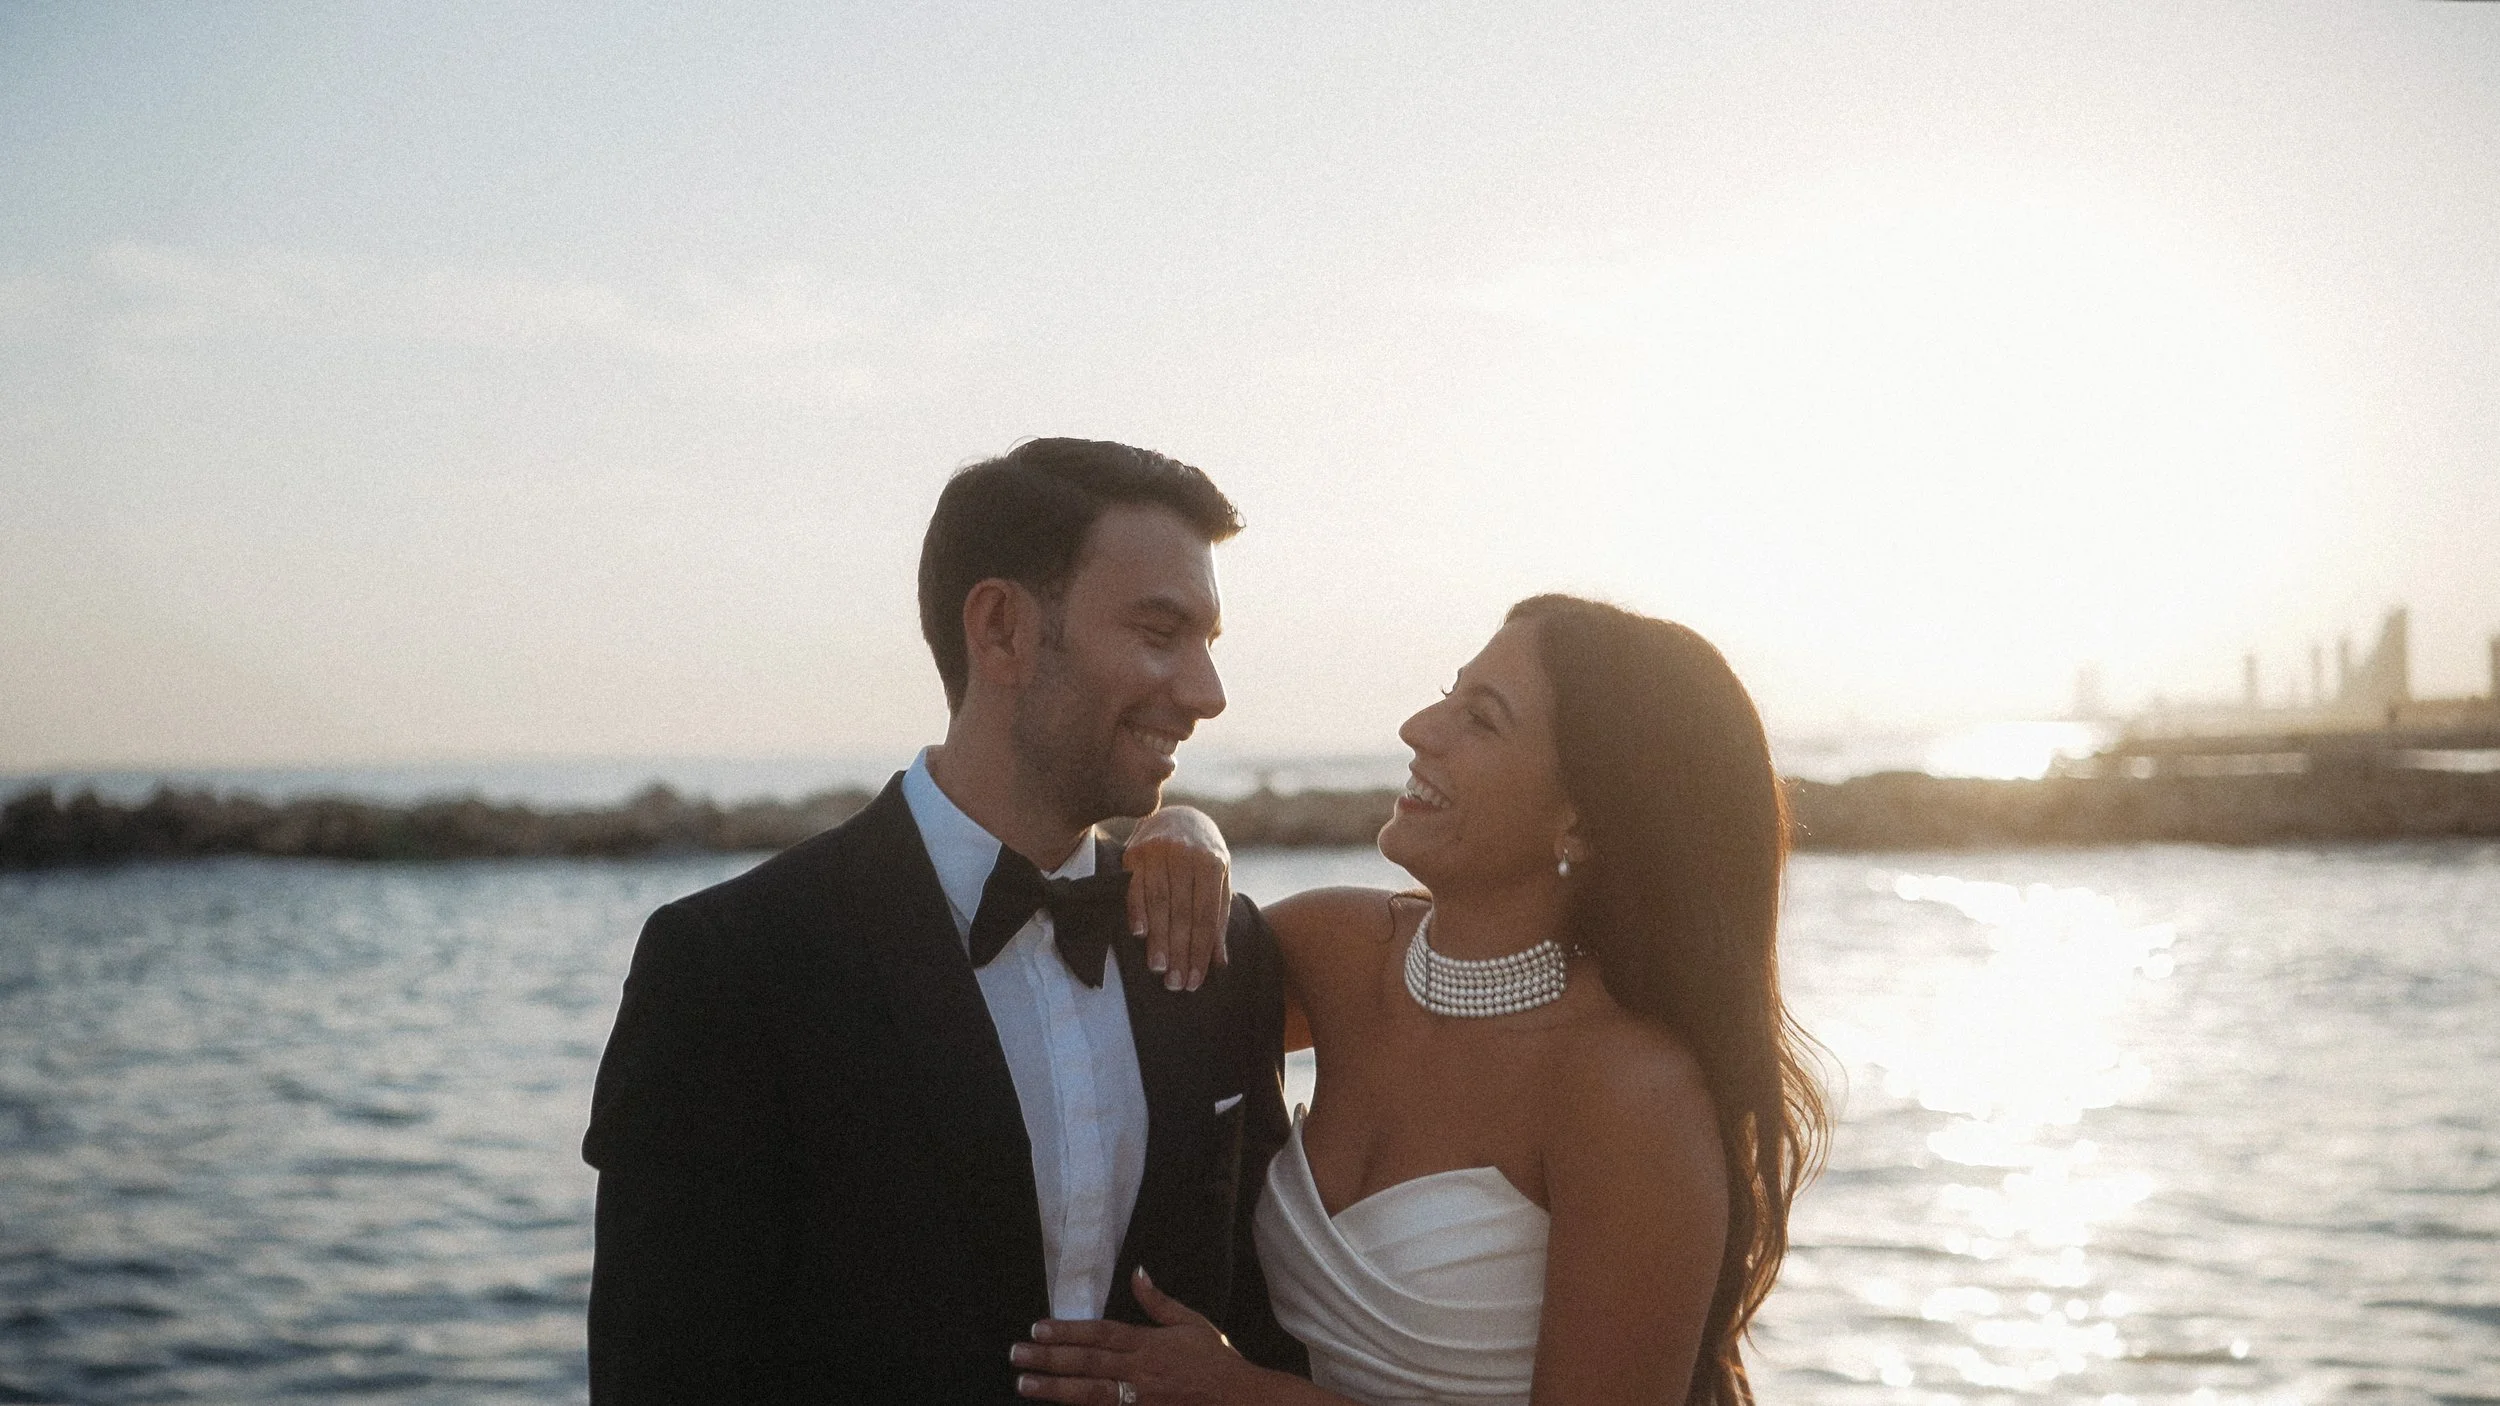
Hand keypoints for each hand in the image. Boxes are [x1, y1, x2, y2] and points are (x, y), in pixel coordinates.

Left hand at [1014, 1267, 1272, 1405]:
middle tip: (1016, 1353)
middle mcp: (1140, 1371)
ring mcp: (1140, 1398)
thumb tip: (1137, 1272)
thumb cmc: (1216, 1361)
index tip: (1038, 1327)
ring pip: (1090, 1392)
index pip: (1101, 1334)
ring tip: (1023, 1383)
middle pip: (1088, 1362)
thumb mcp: (1192, 1324)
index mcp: (1149, 1343)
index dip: (1068, 1330)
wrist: (1241, 1400)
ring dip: (1054, 1388)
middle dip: (1049, 1358)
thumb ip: (1158, 1302)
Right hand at [1123, 807, 1231, 991]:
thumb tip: (1219, 963)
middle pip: (1183, 913)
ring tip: (1159, 969)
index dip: (1201, 951)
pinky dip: (1136, 910)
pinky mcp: (1134, 852)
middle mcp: (1187, 855)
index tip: (1196, 981)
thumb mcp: (1219, 880)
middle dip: (1180, 952)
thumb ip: (1218, 918)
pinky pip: (1134, 886)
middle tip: (1176, 984)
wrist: (1178, 816)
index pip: (1207, 917)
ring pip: (1159, 903)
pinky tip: (1139, 934)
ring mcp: (1159, 851)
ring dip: (1158, 939)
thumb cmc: (1203, 856)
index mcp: (1212, 863)